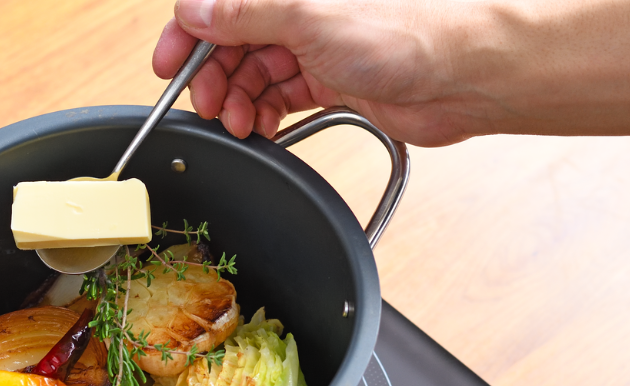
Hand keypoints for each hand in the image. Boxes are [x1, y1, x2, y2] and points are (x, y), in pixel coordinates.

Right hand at [153, 0, 473, 146]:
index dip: (187, 35)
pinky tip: (261, 128)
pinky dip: (266, 115)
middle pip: (232, 42)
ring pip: (255, 74)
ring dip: (239, 102)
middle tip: (208, 107)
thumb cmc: (406, 31)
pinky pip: (281, 98)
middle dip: (213, 76)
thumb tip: (193, 12)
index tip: (167, 66)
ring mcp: (315, 47)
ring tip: (239, 124)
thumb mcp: (307, 17)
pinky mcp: (331, 82)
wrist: (463, 74)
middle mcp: (300, 12)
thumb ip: (244, 15)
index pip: (219, 6)